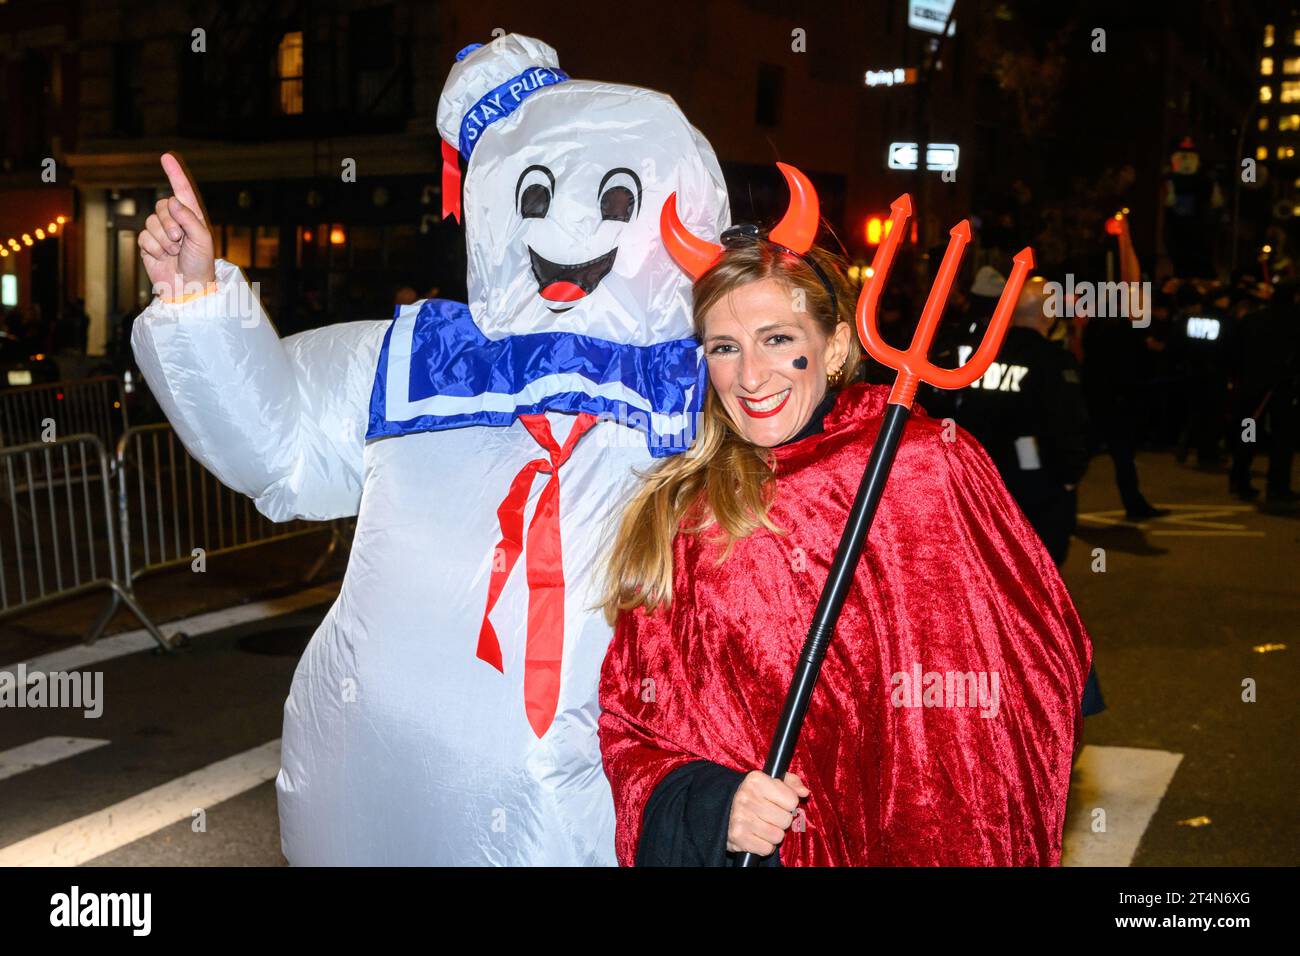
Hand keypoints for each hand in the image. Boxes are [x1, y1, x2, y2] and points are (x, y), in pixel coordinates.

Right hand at [139, 152, 215, 299]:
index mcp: (192, 217)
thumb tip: (172, 201)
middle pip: (162, 206)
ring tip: (174, 253)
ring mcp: (160, 232)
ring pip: (151, 222)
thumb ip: (189, 219)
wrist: (187, 288)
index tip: (166, 157)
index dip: (174, 173)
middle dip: (171, 225)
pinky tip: (162, 258)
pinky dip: (153, 249)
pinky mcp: (147, 244)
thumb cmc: (200, 264)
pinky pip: (143, 237)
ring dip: (163, 240)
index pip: (182, 191)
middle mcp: (175, 221)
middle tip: (180, 242)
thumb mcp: (202, 240)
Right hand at [726, 771, 809, 856]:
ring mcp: (741, 817)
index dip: (789, 804)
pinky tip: (757, 835)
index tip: (779, 803)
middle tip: (770, 816)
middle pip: (786, 820)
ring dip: (774, 834)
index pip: (792, 800)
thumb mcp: (772, 782)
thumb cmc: (755, 795)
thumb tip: (804, 792)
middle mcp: (746, 797)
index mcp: (756, 780)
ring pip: (778, 836)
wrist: (725, 810)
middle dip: (782, 820)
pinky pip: (767, 848)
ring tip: (763, 825)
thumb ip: (792, 783)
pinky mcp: (738, 836)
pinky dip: (765, 846)